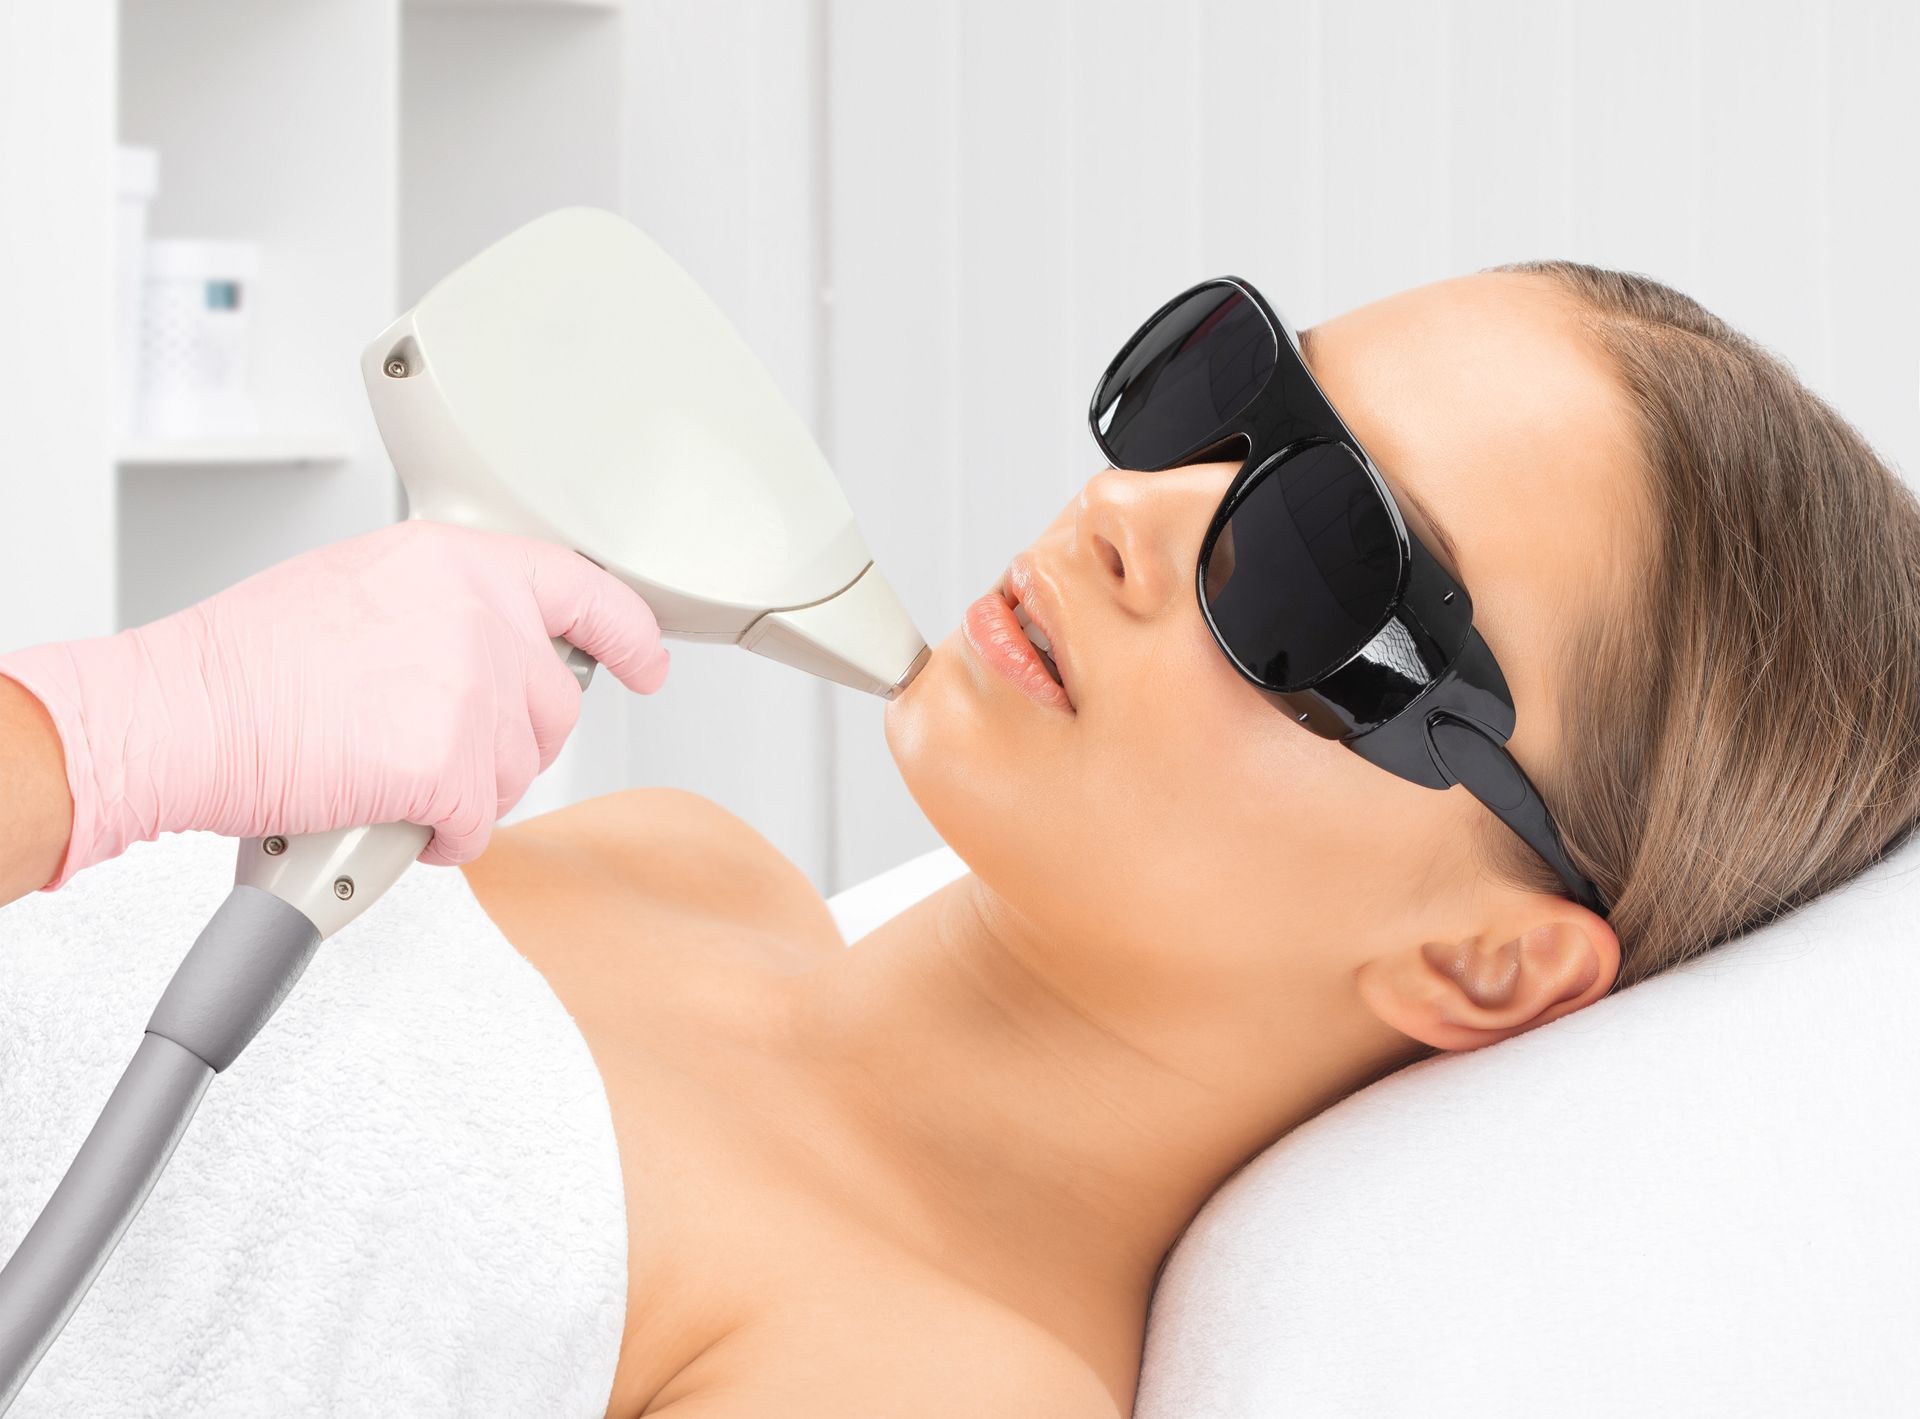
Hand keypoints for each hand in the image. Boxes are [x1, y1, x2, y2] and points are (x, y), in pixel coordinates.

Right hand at [0, 521, 668, 888]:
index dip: (627, 634)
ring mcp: (471, 689)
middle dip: (506, 745)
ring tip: (386, 777)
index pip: (582, 588)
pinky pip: (480, 825)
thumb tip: (479, 655)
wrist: (179, 712)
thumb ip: (439, 612)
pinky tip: (388, 819)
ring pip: (520, 771)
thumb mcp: (359, 589)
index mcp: (456, 562)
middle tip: (435, 753)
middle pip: (553, 706)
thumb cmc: (241, 664)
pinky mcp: (451, 763)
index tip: (645, 662)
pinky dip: (440, 838)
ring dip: (466, 792)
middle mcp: (478, 615)